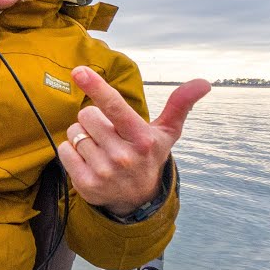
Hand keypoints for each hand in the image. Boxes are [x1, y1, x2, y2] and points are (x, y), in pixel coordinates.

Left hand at [58, 66, 210, 216]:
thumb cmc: (149, 154)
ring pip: (74, 132)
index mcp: (142, 139)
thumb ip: (180, 104)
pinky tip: (88, 159)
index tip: (79, 71)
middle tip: (107, 132)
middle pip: (87, 115)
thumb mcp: (167, 132)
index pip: (115, 107)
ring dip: (82, 135)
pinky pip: (64, 150)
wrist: (138, 197)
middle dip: (93, 119)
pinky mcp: (86, 184)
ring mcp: (104, 171)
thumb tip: (204, 82)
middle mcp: (123, 156)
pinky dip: (71, 150)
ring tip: (100, 147)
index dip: (97, 87)